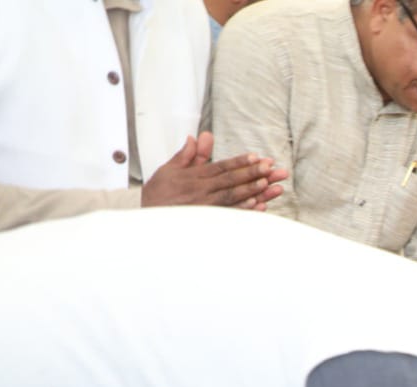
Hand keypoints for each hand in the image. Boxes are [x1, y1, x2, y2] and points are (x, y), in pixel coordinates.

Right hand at [142, 132, 288, 209]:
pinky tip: (258, 206)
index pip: (221, 167)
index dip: (239, 162)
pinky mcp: (206, 219)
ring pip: (233, 196)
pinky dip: (243, 210)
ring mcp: (205, 206)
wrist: (146, 216)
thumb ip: (188, 154)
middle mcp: (201, 190)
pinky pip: (228, 214)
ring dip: (253, 190)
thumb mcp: (169, 169)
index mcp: (194, 176)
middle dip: (252, 173)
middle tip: (271, 167)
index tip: (256, 157)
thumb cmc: (159, 193)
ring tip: (271, 185)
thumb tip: (199, 137)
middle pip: (231, 180)